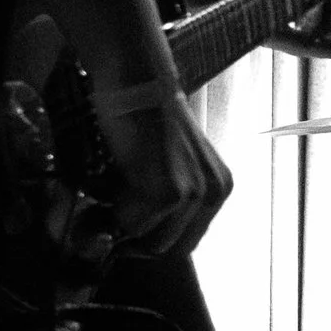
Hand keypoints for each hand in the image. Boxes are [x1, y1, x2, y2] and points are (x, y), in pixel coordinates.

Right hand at [99, 88, 230, 258]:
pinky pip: (133, 225)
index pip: (186, 242)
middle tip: (111, 214)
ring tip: (113, 193)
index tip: (125, 227)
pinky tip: (115, 183)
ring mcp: (194, 193)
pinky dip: (115, 211)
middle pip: (170, 249)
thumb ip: (168, 201)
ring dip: (124, 224)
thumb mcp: (173, 164)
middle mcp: (215, 192)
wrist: (137, 81)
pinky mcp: (169, 191)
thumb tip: (137, 241)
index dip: (151, 239)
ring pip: (150, 241)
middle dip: (137, 238)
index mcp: (219, 187)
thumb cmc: (145, 118)